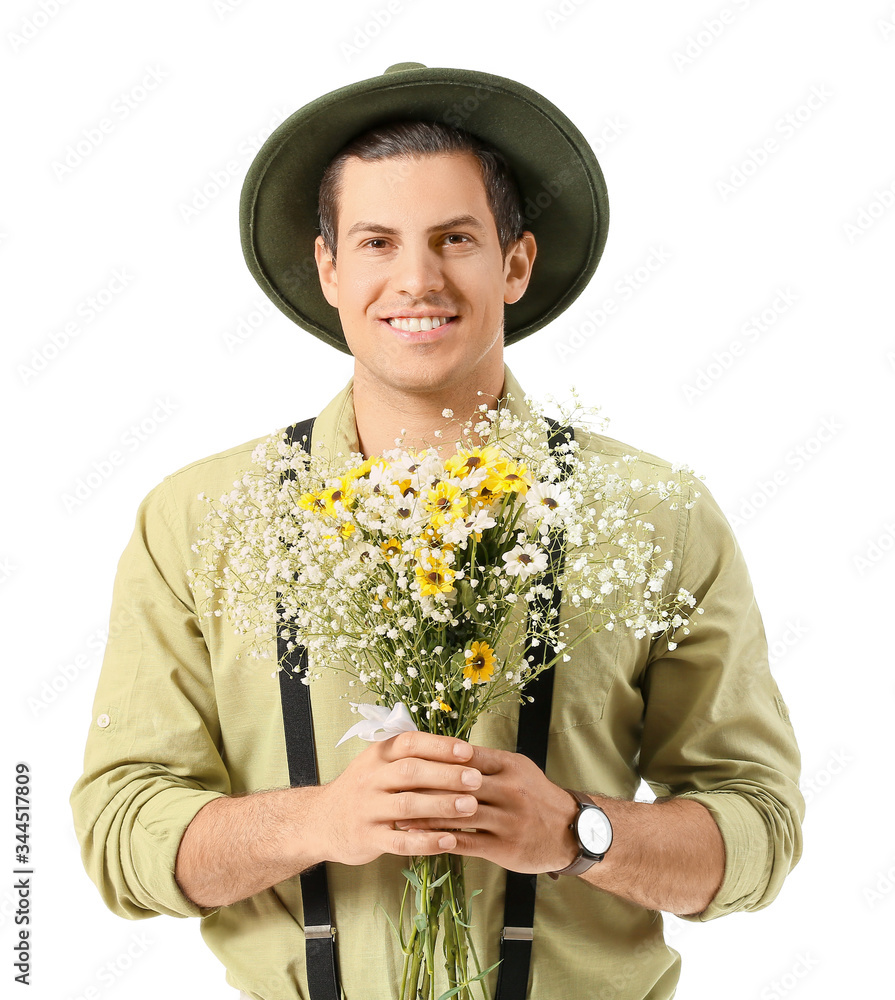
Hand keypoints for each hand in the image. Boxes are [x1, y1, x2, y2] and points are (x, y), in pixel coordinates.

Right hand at [306, 731, 483, 865]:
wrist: (321, 820)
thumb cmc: (364, 789)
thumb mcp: (378, 764)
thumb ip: (411, 756)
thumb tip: (460, 751)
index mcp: (377, 755)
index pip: (410, 743)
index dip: (440, 746)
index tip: (469, 752)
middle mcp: (370, 778)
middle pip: (411, 772)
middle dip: (446, 775)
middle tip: (477, 780)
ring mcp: (367, 809)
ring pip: (407, 805)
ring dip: (442, 805)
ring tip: (471, 807)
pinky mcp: (367, 838)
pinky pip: (399, 841)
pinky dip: (425, 842)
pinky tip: (450, 841)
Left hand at [398, 745, 580, 874]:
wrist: (571, 831)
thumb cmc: (537, 796)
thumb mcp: (518, 769)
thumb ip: (486, 761)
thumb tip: (447, 750)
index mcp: (509, 766)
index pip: (465, 756)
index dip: (435, 758)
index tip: (408, 759)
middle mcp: (509, 790)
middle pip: (457, 784)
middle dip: (424, 786)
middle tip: (394, 788)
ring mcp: (507, 820)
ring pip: (458, 815)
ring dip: (425, 816)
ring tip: (399, 816)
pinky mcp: (504, 847)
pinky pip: (466, 843)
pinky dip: (440, 840)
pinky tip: (420, 840)